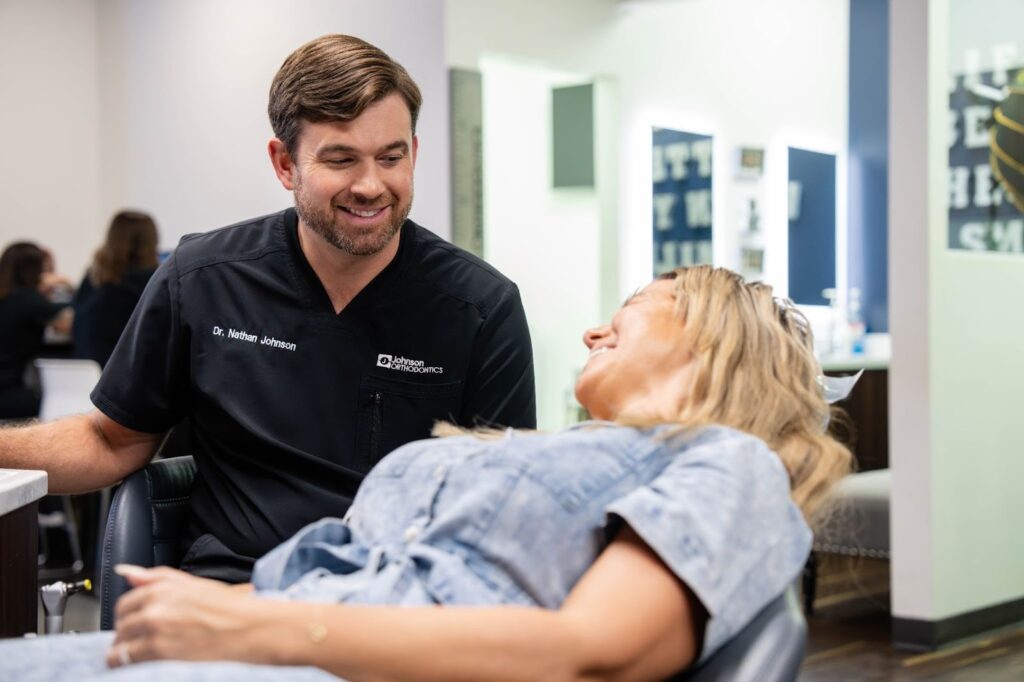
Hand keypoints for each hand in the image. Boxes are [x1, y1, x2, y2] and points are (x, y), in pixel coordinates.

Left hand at [106, 564, 272, 667]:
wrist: (250, 629)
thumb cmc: (229, 608)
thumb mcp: (194, 584)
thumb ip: (156, 577)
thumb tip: (126, 571)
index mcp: (162, 588)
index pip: (124, 604)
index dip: (128, 618)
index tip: (135, 627)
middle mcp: (154, 606)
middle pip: (121, 627)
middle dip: (126, 637)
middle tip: (143, 644)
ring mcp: (155, 629)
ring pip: (119, 647)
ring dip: (126, 654)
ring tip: (143, 658)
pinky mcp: (158, 652)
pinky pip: (127, 662)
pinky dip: (130, 666)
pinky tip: (144, 666)